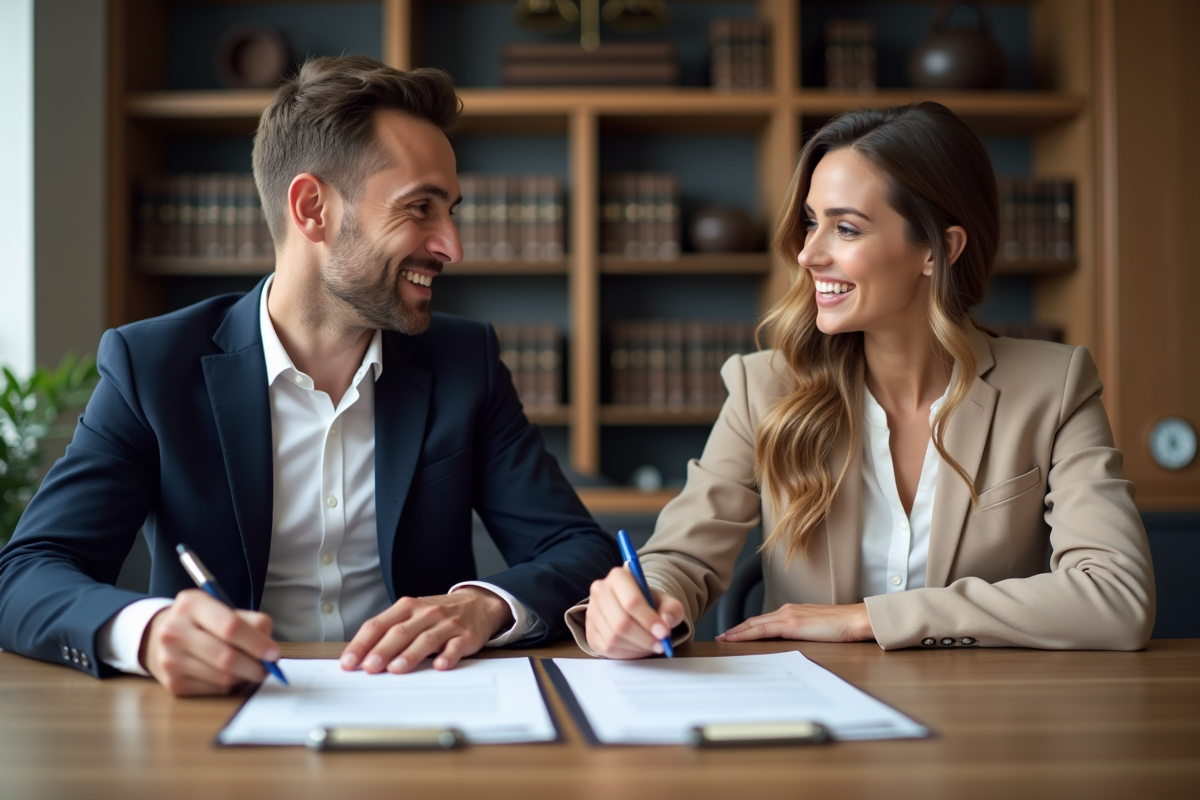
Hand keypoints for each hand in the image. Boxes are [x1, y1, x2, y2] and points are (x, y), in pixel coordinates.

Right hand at [140, 589, 279, 696]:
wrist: (160, 635)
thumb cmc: (203, 621)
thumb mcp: (224, 608)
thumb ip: (251, 622)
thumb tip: (270, 649)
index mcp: (191, 604)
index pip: (230, 627)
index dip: (256, 643)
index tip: (274, 653)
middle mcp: (174, 631)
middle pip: (226, 657)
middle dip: (254, 666)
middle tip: (267, 668)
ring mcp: (170, 659)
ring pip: (222, 678)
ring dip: (243, 676)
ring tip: (247, 668)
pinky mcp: (172, 683)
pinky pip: (214, 690)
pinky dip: (228, 685)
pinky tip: (226, 674)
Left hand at [339, 587, 512, 673]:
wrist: (478, 603)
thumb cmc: (437, 615)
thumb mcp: (413, 615)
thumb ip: (390, 632)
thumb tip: (362, 658)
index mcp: (407, 607)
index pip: (378, 624)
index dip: (362, 644)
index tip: (349, 662)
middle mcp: (426, 613)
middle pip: (400, 632)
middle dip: (382, 650)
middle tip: (368, 667)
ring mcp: (447, 624)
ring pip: (425, 639)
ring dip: (409, 655)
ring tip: (395, 669)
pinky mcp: (466, 636)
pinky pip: (456, 647)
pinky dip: (448, 657)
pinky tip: (440, 666)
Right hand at [585, 565, 684, 658]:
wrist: (633, 607)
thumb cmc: (649, 603)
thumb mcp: (666, 601)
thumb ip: (672, 609)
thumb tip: (666, 622)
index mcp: (618, 576)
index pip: (631, 601)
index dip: (648, 620)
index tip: (664, 633)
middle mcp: (600, 591)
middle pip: (621, 622)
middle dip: (644, 638)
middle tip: (661, 645)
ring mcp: (592, 612)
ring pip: (613, 638)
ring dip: (637, 647)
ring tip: (651, 646)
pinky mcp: (589, 632)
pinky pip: (607, 649)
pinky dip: (627, 653)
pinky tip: (638, 648)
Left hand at [716, 603, 873, 643]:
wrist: (856, 620)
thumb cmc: (843, 626)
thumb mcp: (818, 629)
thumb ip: (804, 632)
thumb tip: (794, 643)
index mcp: (793, 612)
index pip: (764, 621)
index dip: (747, 628)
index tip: (733, 634)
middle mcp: (787, 611)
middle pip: (755, 621)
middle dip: (736, 630)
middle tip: (720, 638)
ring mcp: (788, 615)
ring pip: (755, 624)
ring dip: (737, 632)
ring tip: (723, 639)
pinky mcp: (791, 623)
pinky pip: (762, 630)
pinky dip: (746, 634)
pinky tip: (736, 639)